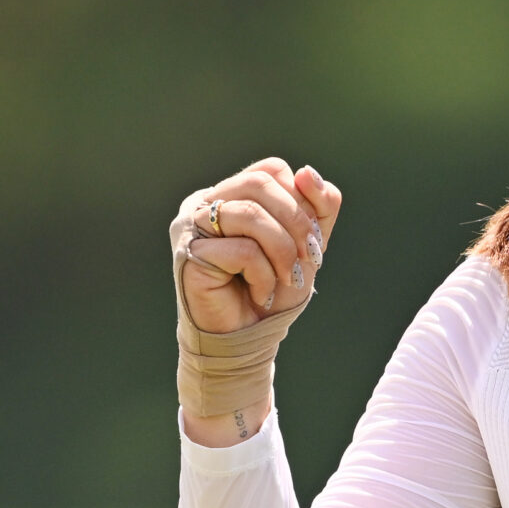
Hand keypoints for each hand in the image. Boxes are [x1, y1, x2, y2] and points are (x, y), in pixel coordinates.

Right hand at [171, 157, 341, 334]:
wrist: (250, 337)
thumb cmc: (274, 289)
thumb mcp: (306, 244)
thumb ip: (318, 208)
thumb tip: (307, 172)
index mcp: (230, 194)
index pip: (271, 170)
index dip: (301, 200)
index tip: (312, 237)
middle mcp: (204, 202)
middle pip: (259, 184)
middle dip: (297, 222)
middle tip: (308, 258)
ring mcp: (191, 226)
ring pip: (250, 213)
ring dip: (282, 251)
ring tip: (285, 278)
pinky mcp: (190, 254)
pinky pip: (242, 250)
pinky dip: (263, 274)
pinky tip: (258, 292)